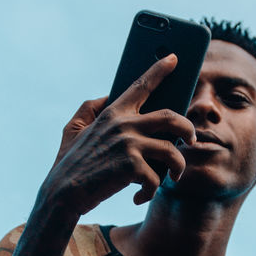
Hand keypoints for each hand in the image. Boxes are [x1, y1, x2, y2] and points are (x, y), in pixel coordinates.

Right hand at [40, 55, 196, 215]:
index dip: (159, 70)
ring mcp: (129, 144)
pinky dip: (151, 192)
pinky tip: (140, 197)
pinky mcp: (132, 166)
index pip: (141, 85)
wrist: (63, 193)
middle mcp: (124, 124)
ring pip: (172, 151)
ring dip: (178, 166)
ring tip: (174, 175)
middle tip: (192, 140)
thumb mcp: (73, 128)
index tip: (173, 58)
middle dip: (188, 128)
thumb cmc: (69, 162)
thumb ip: (90, 108)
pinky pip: (156, 178)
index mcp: (113, 113)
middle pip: (172, 117)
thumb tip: (109, 96)